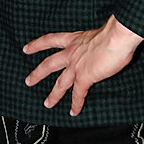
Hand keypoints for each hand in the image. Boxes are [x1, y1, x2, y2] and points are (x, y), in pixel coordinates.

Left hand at [23, 15, 142, 116]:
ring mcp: (76, 66)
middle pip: (49, 64)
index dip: (37, 44)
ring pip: (60, 83)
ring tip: (47, 104)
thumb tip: (101, 45)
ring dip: (53, 95)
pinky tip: (73, 112)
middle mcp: (72, 52)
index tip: (26, 48)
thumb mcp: (99, 33)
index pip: (50, 40)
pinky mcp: (85, 78)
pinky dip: (76, 104)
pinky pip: (78, 94)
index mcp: (75, 39)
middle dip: (38, 73)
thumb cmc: (113, 32)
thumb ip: (95, 41)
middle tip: (28, 81)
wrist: (117, 37)